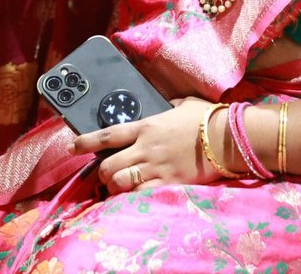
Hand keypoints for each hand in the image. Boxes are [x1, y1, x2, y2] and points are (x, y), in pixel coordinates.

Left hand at [72, 97, 223, 192]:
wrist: (227, 137)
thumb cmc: (207, 117)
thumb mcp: (183, 104)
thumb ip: (168, 106)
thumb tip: (166, 105)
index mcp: (147, 126)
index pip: (108, 135)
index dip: (86, 141)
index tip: (72, 146)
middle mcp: (145, 148)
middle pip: (107, 165)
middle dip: (101, 172)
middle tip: (105, 174)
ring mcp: (155, 167)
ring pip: (119, 182)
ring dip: (114, 186)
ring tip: (118, 187)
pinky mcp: (168, 183)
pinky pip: (140, 194)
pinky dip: (132, 197)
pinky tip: (133, 196)